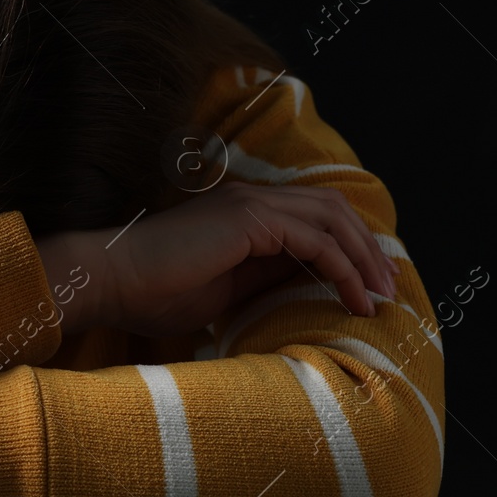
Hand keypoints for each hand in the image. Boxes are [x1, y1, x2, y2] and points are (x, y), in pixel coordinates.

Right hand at [83, 179, 400, 336]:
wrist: (108, 281)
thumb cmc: (149, 295)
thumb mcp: (222, 291)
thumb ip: (263, 279)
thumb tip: (306, 284)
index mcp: (241, 214)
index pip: (312, 219)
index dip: (348, 249)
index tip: (369, 286)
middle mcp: (251, 199)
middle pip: (332, 211)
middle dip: (367, 250)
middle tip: (388, 289)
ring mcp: (250, 204)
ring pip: (332, 219)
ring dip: (363, 258)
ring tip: (380, 296)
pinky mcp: (250, 220)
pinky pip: (316, 240)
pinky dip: (342, 268)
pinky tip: (354, 297)